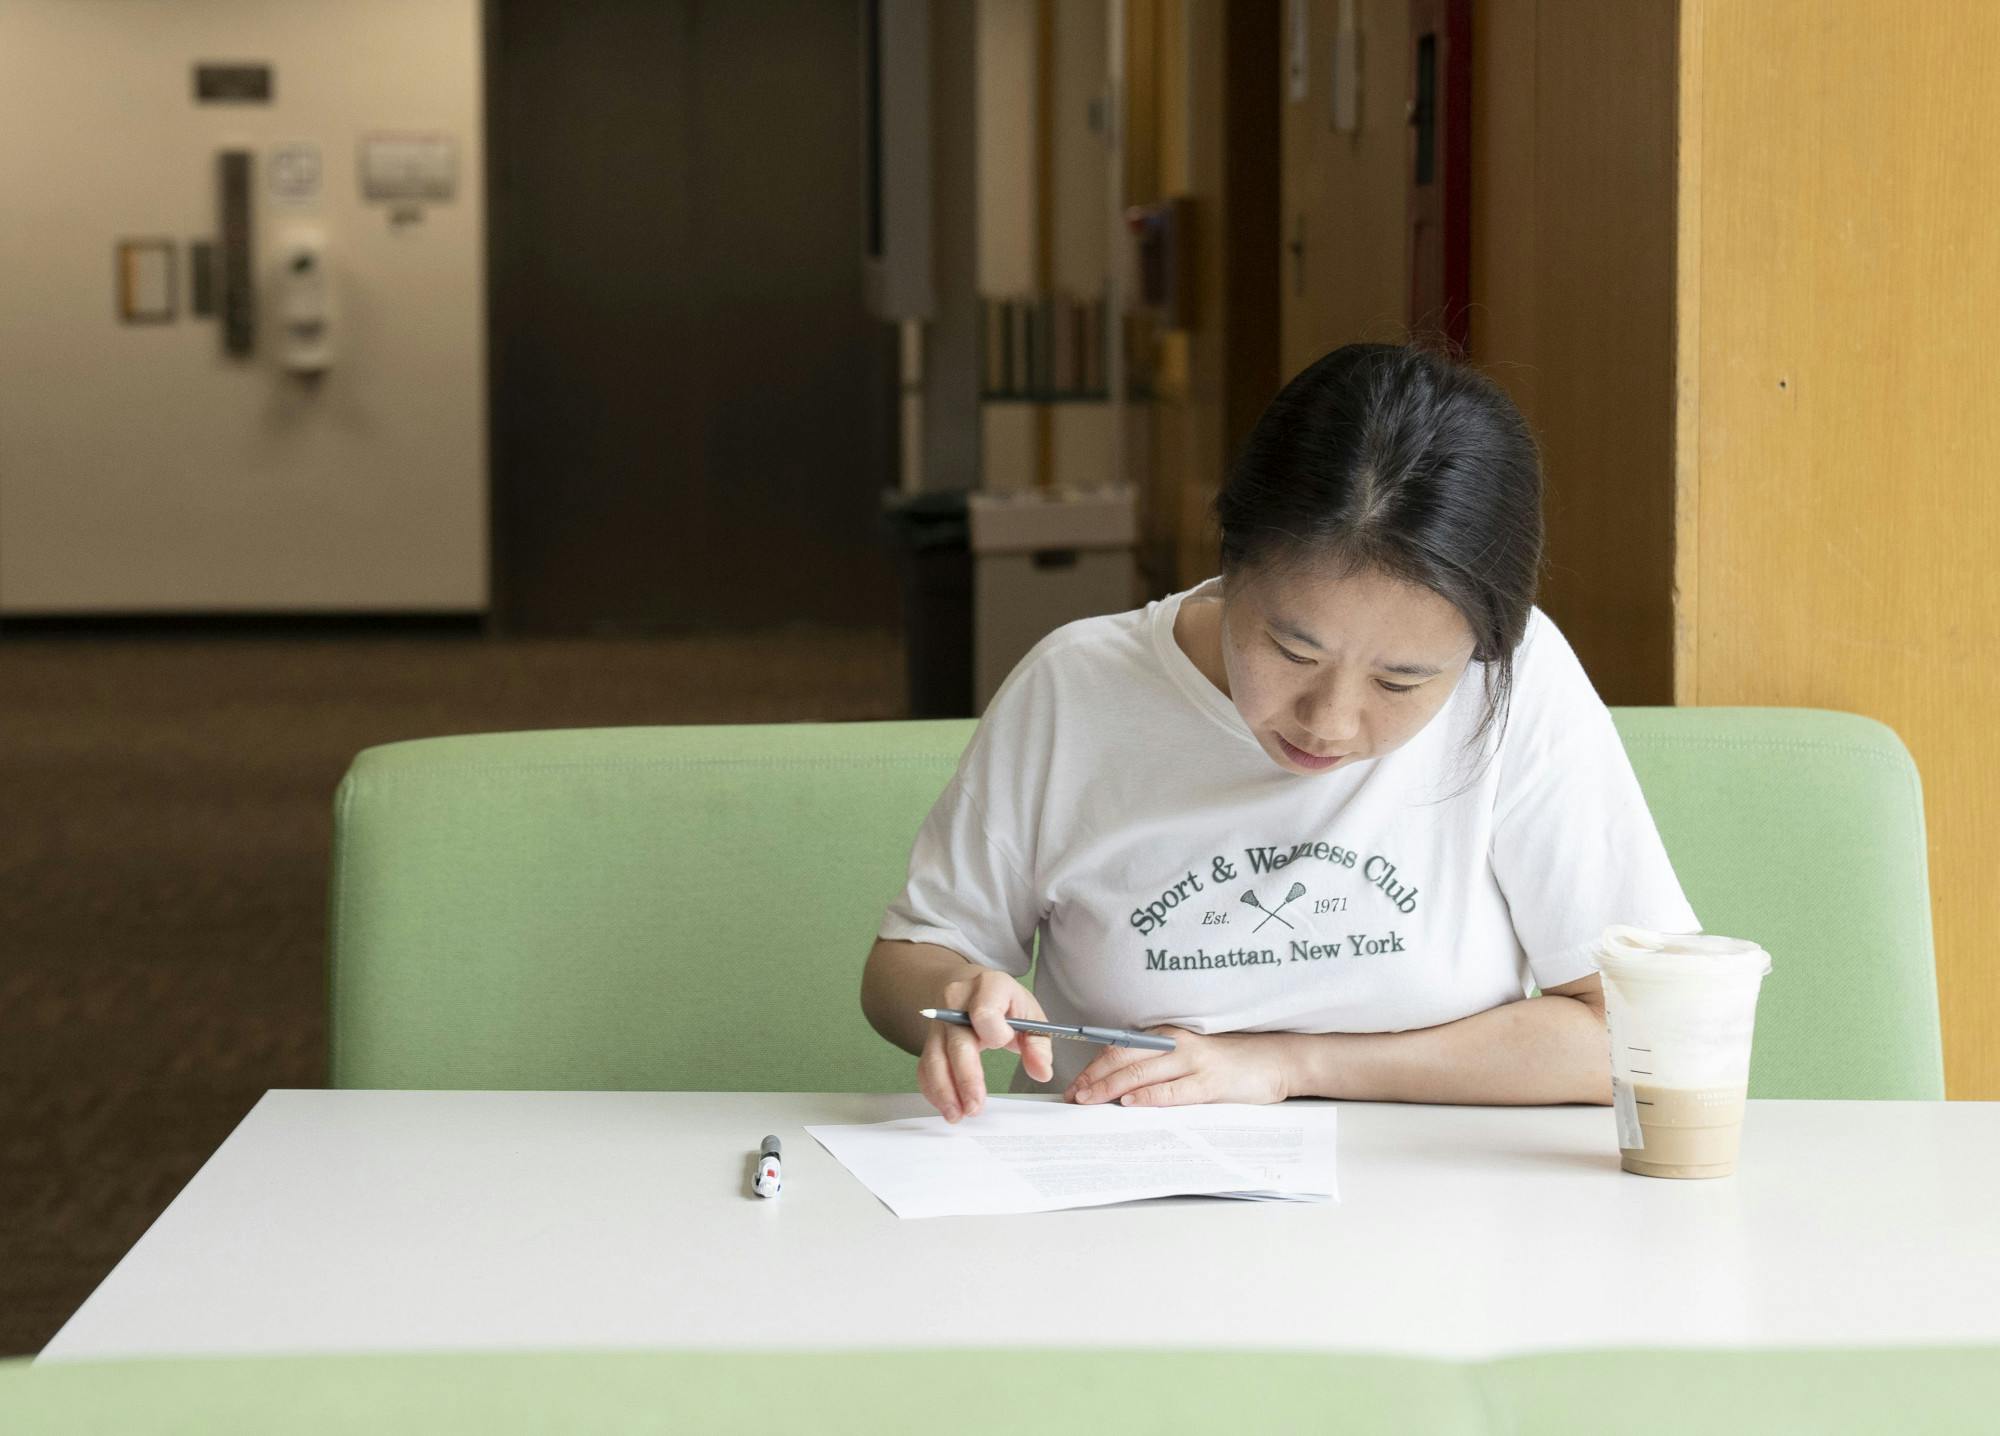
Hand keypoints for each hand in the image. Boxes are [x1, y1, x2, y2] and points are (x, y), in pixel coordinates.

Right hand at [918, 967, 1053, 1123]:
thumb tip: (1041, 1072)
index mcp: (988, 987)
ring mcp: (939, 1022)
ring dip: (944, 1091)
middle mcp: (957, 1002)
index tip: (1005, 1042)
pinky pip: (925, 1067)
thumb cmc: (1006, 1004)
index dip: (995, 1033)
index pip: (984, 1013)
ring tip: (958, 1115)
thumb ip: (1038, 1044)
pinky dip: (934, 1090)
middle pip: (957, 1042)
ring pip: (934, 1058)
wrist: (975, 988)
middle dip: (966, 1078)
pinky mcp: (929, 1040)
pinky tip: (947, 1106)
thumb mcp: (1031, 1015)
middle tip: (976, 1107)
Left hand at [1065, 1027, 1290, 1107]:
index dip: (1093, 1066)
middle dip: (1094, 1078)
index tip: (1075, 1084)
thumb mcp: (1188, 1055)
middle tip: (1073, 1096)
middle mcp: (1176, 1043)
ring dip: (1111, 1088)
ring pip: (1142, 1073)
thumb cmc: (1229, 1061)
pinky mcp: (1210, 1082)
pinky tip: (1131, 1103)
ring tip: (1089, 1100)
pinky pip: (1173, 1090)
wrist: (1275, 1060)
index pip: (1120, 1048)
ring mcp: (1194, 1062)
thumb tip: (1119, 1083)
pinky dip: (1148, 1097)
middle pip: (1124, 1058)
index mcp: (1167, 1035)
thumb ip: (1159, 1063)